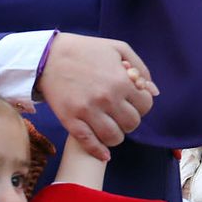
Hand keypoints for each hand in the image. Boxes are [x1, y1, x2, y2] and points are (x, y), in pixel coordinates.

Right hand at [37, 33, 157, 160]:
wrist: (48, 57)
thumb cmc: (84, 50)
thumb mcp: (117, 48)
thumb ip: (140, 69)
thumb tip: (153, 91)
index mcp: (121, 80)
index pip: (145, 105)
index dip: (141, 105)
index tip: (131, 102)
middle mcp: (107, 98)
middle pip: (132, 124)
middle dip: (128, 120)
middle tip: (119, 114)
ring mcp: (88, 111)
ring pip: (114, 137)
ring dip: (115, 135)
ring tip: (109, 127)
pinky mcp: (71, 121)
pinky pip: (89, 143)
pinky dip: (99, 152)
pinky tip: (103, 153)